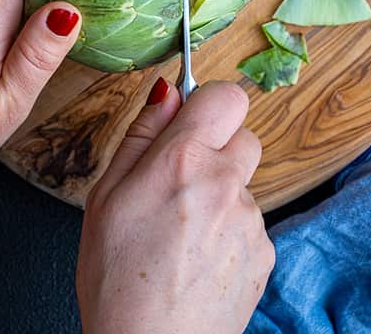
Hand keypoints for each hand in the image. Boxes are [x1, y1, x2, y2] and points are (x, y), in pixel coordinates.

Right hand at [76, 79, 273, 333]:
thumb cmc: (116, 278)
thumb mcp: (105, 196)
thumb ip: (141, 136)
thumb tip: (165, 93)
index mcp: (182, 161)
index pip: (226, 96)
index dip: (207, 104)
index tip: (186, 122)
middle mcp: (226, 184)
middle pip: (244, 135)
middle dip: (216, 147)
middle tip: (177, 181)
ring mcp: (252, 221)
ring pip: (243, 183)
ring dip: (219, 194)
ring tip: (178, 234)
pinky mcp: (266, 254)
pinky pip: (249, 223)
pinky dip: (227, 232)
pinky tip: (195, 258)